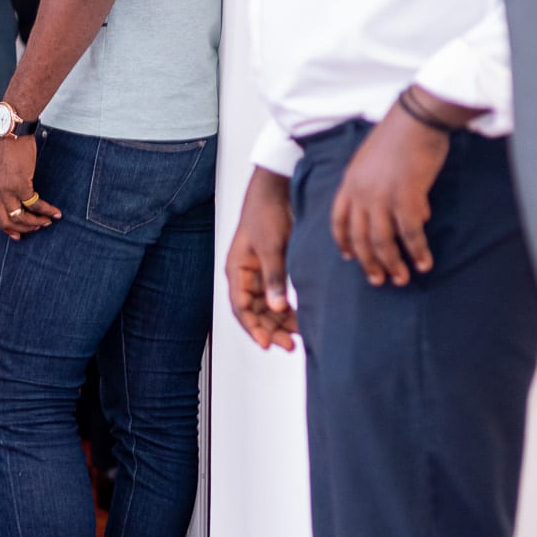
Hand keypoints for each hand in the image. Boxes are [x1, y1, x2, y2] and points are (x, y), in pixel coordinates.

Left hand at [0, 134, 58, 238]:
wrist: (10, 129)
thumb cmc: (6, 144)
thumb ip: (0, 181)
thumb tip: (11, 190)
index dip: (5, 228)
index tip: (16, 234)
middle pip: (5, 221)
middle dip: (22, 229)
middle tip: (36, 229)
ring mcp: (6, 190)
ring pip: (20, 217)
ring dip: (35, 223)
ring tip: (47, 222)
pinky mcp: (20, 184)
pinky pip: (34, 204)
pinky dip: (46, 210)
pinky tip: (55, 212)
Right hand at [228, 168, 296, 351]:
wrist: (276, 191)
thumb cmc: (266, 215)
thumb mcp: (271, 247)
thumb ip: (274, 278)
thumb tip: (277, 308)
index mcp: (237, 270)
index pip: (241, 307)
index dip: (252, 327)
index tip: (266, 343)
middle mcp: (245, 275)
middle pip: (254, 311)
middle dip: (269, 329)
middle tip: (289, 345)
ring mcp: (258, 274)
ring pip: (266, 307)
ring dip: (279, 322)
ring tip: (298, 337)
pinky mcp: (272, 269)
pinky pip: (276, 297)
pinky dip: (286, 309)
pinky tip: (299, 318)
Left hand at [331, 95, 452, 286]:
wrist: (414, 119)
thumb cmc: (400, 137)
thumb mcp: (378, 163)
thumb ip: (386, 189)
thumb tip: (414, 215)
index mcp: (349, 183)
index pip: (338, 220)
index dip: (343, 242)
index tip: (349, 258)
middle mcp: (360, 193)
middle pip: (358, 237)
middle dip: (369, 262)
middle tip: (379, 280)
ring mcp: (380, 196)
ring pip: (381, 240)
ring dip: (392, 263)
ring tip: (402, 279)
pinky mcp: (404, 197)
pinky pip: (409, 233)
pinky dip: (417, 251)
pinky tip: (425, 263)